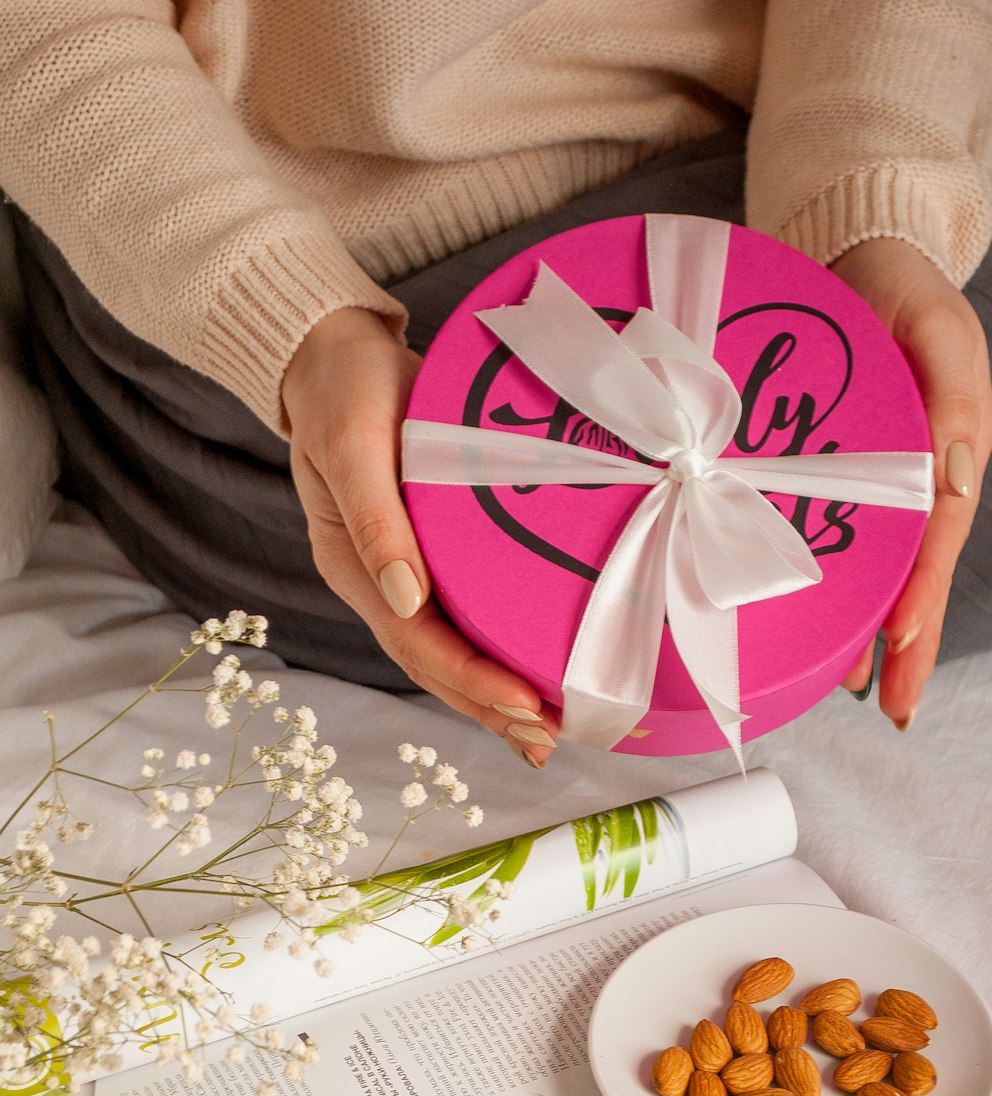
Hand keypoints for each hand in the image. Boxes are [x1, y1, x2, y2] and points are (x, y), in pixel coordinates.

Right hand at [281, 306, 557, 765]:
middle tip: (548, 741)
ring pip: (448, 651)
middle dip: (489, 708)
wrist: (334, 349)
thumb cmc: (342, 387)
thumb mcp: (353, 442)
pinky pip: (462, 617)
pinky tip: (528, 673)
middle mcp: (377, 581)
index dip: (470, 680)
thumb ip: (375, 520)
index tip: (526, 703)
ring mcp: (400, 571)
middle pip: (434, 665)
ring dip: (493, 696)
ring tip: (546, 732)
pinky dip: (494, 651)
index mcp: (353, 565)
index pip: (416, 642)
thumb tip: (405, 598)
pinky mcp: (428, 552)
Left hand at [829, 239, 991, 729]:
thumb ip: (954, 399)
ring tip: (849, 683)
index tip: (901, 650)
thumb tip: (960, 479)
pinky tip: (821, 620)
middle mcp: (923, 479)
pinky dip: (839, 582)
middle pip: (919, 573)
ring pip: (885, 568)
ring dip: (871, 627)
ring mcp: (886, 482)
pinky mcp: (845, 474)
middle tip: (893, 705)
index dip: (921, 597)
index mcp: (954, 450)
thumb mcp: (939, 329)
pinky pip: (847, 539)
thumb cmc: (903, 290)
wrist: (858, 260)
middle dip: (908, 644)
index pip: (938, 539)